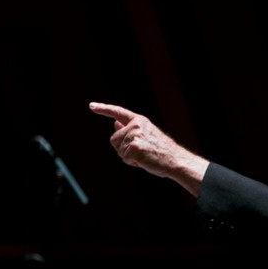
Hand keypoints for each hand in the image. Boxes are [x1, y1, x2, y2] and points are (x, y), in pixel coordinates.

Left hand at [89, 102, 207, 195]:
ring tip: (145, 156)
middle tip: (141, 152)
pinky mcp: (133, 148)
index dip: (104, 109)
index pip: (118, 112)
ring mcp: (134, 136)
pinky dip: (132, 162)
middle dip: (122, 148)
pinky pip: (124, 158)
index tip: (91, 106)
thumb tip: (115, 123)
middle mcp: (136, 125)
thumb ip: (130, 129)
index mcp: (140, 120)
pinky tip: (144, 160)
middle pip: (114, 139)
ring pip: (119, 150)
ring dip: (129, 156)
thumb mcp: (146, 135)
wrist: (175, 160)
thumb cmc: (162, 150)